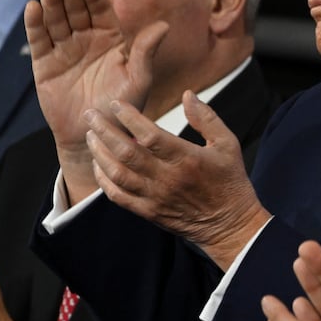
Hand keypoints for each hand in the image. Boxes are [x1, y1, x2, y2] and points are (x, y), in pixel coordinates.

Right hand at [25, 0, 162, 202]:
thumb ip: (145, 53)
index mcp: (112, 39)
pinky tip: (33, 8)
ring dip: (52, 1)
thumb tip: (163, 25)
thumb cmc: (122, 111)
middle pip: (77, 9)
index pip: (102, 10)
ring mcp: (65, 49)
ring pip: (57, 19)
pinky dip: (35, 23)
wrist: (94, 138)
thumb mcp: (138, 81)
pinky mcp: (45, 63)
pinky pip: (40, 39)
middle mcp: (87, 39)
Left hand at [84, 91, 268, 267]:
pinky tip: (98, 165)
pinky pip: (118, 196)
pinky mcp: (149, 212)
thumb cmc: (230, 181)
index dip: (129, 117)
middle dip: (104, 131)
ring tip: (91, 136)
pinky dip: (103, 180)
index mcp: (187, 159)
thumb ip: (206, 118)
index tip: (116, 104)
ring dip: (99, 153)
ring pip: (117, 174)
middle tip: (90, 115)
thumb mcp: (228, 144)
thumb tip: (187, 95)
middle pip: (126, 152)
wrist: (230, 225)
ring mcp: (155, 197)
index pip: (150, 135)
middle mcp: (168, 178)